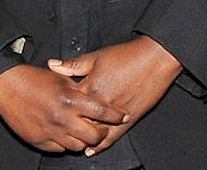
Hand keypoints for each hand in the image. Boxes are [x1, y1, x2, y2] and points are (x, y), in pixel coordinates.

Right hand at [0, 63, 129, 152]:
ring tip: (82, 132)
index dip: (116, 116)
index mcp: (70, 100)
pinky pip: (59, 149)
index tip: (123, 116)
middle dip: (101, 133)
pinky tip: (64, 134)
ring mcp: (50, 131)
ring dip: (82, 140)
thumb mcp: (61, 79)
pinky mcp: (39, 140)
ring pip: (77, 146)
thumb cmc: (33, 79)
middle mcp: (62, 118)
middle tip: (101, 129)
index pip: (102, 112)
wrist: (7, 85)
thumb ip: (80, 90)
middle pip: (93, 136)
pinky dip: (64, 143)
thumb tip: (96, 96)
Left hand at [45, 35, 182, 153]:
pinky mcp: (129, 120)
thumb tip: (52, 65)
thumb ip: (73, 65)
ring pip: (94, 132)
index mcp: (90, 86)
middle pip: (79, 121)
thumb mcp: (96, 57)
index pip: (68, 102)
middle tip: (58, 129)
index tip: (51, 108)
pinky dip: (100, 145)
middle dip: (68, 126)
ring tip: (72, 142)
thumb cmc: (127, 56)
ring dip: (82, 138)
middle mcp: (101, 103)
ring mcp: (115, 114)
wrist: (154, 59)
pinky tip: (91, 150)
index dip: (59, 106)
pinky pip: (112, 137)